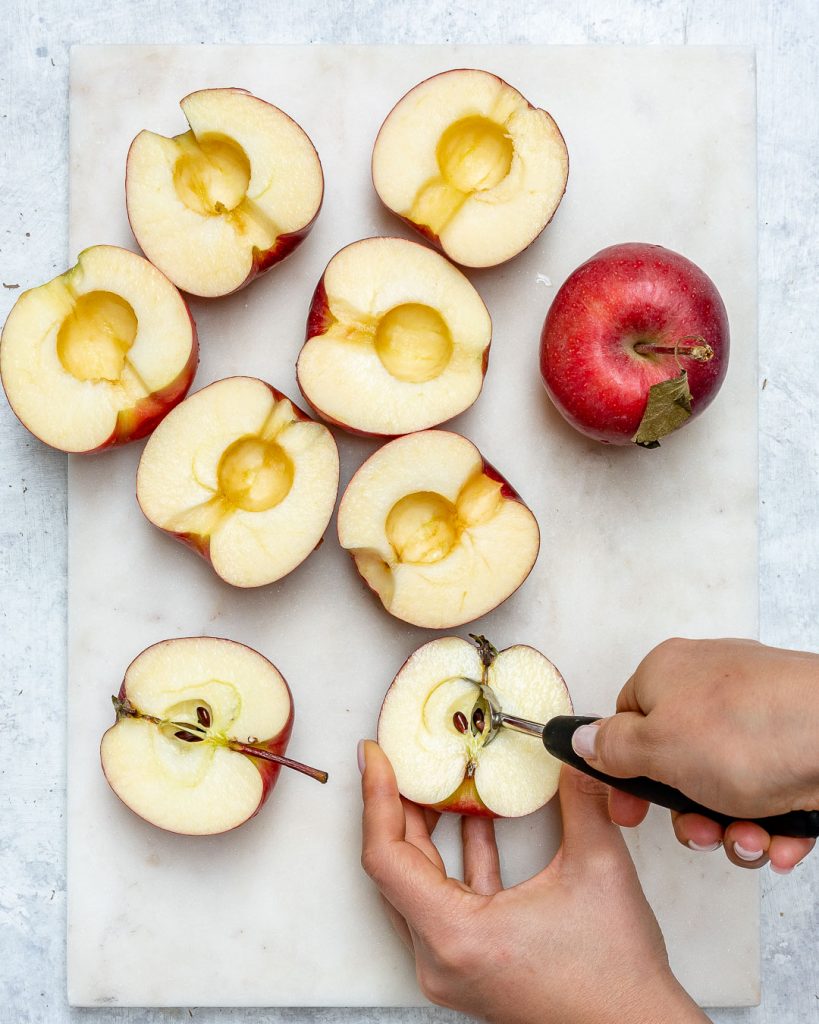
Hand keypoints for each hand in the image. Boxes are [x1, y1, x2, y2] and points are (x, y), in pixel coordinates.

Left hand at [360, 740, 705, 1023]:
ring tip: (434, 780)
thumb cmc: (615, 975)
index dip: (377, 798)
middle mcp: (439, 957)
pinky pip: (442, 899)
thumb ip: (580, 798)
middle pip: (393, 869)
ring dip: (423, 830)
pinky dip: (451, 857)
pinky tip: (472, 820)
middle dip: (397, 806)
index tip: (377, 755)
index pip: (385, 857)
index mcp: (455, 936)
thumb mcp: (598, 867)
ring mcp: (451, 964)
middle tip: (404, 757)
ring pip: (415, 884)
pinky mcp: (469, 963)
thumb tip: (570, 750)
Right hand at [571, 638, 818, 872]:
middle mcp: (711, 687)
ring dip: (733, 827)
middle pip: (679, 763)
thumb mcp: (657, 747)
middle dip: (689, 813)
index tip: (629, 812)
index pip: (628, 721)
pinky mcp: (796, 742)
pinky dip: (772, 822)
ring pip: (726, 785)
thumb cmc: (749, 732)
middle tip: (703, 832)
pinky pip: (769, 790)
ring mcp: (757, 714)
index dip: (625, 771)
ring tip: (752, 838)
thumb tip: (578, 738)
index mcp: (667, 674)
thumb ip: (611, 747)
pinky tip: (782, 839)